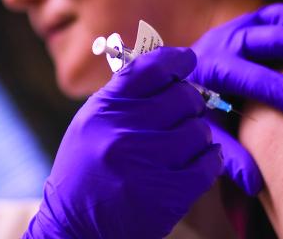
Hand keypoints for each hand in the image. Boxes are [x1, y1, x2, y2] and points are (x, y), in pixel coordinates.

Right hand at [24, 47, 221, 238]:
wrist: (75, 227)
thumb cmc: (84, 171)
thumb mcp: (89, 125)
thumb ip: (122, 98)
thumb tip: (165, 70)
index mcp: (102, 111)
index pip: (148, 69)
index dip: (175, 60)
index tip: (187, 60)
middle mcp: (122, 132)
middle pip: (182, 97)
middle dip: (189, 102)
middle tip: (184, 112)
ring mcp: (146, 164)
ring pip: (199, 131)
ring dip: (197, 135)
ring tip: (182, 145)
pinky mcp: (167, 194)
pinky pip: (208, 164)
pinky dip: (208, 161)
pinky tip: (195, 163)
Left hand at [189, 3, 282, 194]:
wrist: (184, 77)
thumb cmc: (201, 110)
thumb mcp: (210, 131)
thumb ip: (229, 153)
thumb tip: (254, 183)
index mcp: (208, 70)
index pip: (246, 77)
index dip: (281, 92)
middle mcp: (220, 43)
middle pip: (264, 41)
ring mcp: (235, 27)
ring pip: (275, 22)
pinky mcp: (249, 19)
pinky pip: (280, 13)